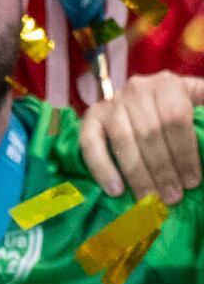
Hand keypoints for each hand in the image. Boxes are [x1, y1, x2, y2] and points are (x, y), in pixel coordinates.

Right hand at [82, 72, 203, 199]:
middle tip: (171, 197)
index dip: (184, 153)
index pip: (175, 118)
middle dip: (162, 169)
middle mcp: (137, 88)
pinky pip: (90, 143)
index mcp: (168, 84)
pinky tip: (115, 190)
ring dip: (137, 174)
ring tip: (149, 199)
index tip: (192, 182)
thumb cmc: (183, 114)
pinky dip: (101, 168)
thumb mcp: (200, 108)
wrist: (154, 106)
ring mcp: (111, 102)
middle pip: (149, 132)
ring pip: (123, 140)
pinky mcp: (91, 118)